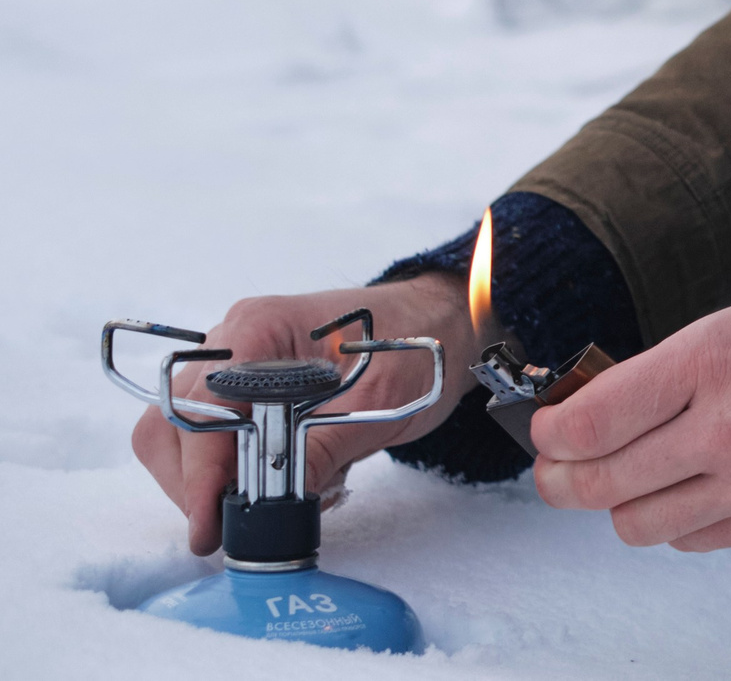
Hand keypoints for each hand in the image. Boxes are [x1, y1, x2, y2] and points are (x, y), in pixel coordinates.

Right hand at [129, 274, 474, 555]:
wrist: (441, 324)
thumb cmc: (418, 347)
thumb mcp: (381, 404)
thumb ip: (325, 449)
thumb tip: (276, 505)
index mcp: (258, 329)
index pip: (197, 408)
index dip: (199, 473)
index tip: (211, 524)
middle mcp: (232, 342)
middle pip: (171, 426)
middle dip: (196, 486)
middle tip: (237, 526)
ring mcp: (233, 364)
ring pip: (182, 437)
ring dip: (215, 482)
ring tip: (279, 495)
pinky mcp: (244, 387)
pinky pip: (211, 437)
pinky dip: (234, 470)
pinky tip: (289, 476)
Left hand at [529, 282, 730, 550]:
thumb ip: (662, 371)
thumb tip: (586, 411)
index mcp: (715, 361)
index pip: (594, 420)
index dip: (551, 430)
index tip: (546, 426)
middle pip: (601, 481)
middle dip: (562, 478)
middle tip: (557, 466)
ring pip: (636, 524)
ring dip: (619, 503)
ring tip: (628, 477)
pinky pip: (690, 540)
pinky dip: (677, 519)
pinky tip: (691, 485)